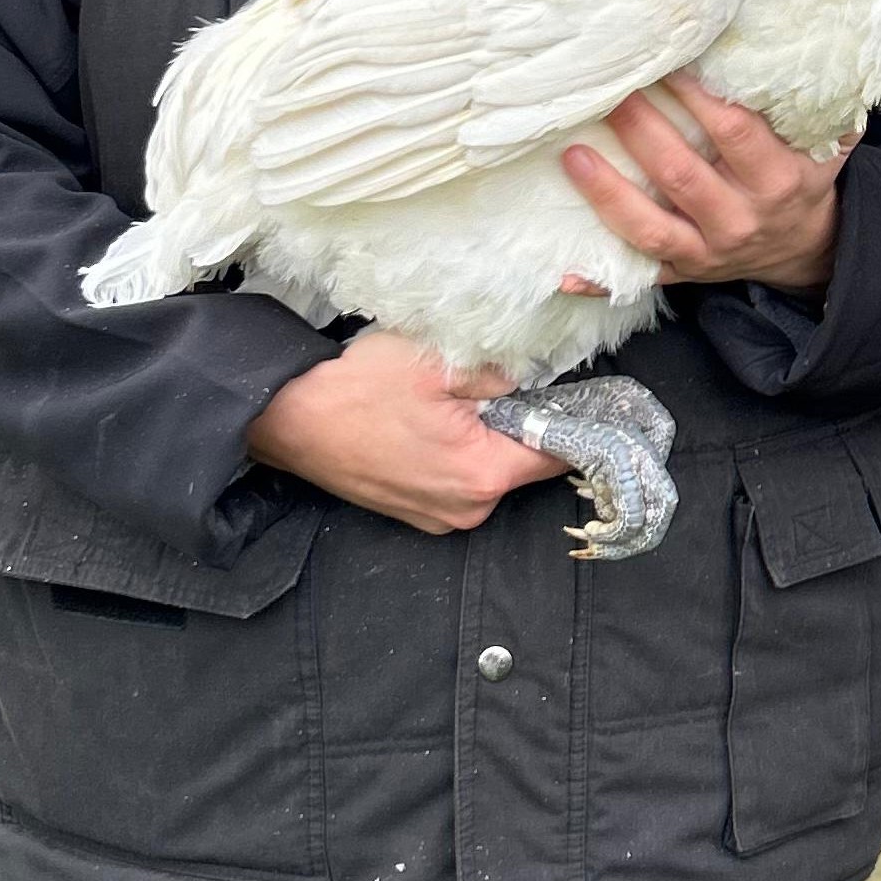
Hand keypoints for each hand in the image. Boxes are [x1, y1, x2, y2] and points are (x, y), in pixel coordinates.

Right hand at [246, 328, 566, 533]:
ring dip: (483, 443)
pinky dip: (453, 458)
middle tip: (502, 389)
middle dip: (520, 428)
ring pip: (486, 475)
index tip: (591, 407)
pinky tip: (427, 427)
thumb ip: (498, 374)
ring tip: (450, 406)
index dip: (576, 428)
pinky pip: (455, 485)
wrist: (288, 421)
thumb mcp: (437, 363)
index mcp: (482, 473)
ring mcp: (438, 517)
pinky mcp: (413, 515)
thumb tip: (532, 380)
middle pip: (521, 466)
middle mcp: (467, 508)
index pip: (557, 457)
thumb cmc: (357, 391)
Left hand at [560, 73, 850, 295]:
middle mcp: (740, 219)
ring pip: (651, 228)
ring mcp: (708, 252)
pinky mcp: (684, 272)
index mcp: (776, 180)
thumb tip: (806, 49)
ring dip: (608, 194)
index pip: (733, 131)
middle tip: (607, 92)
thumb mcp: (826, 143)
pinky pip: (639, 277)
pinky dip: (600, 280)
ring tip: (572, 156)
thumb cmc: (802, 176)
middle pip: (681, 174)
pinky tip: (564, 272)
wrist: (803, 247)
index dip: (696, 96)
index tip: (666, 61)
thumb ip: (817, 104)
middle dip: (639, 130)